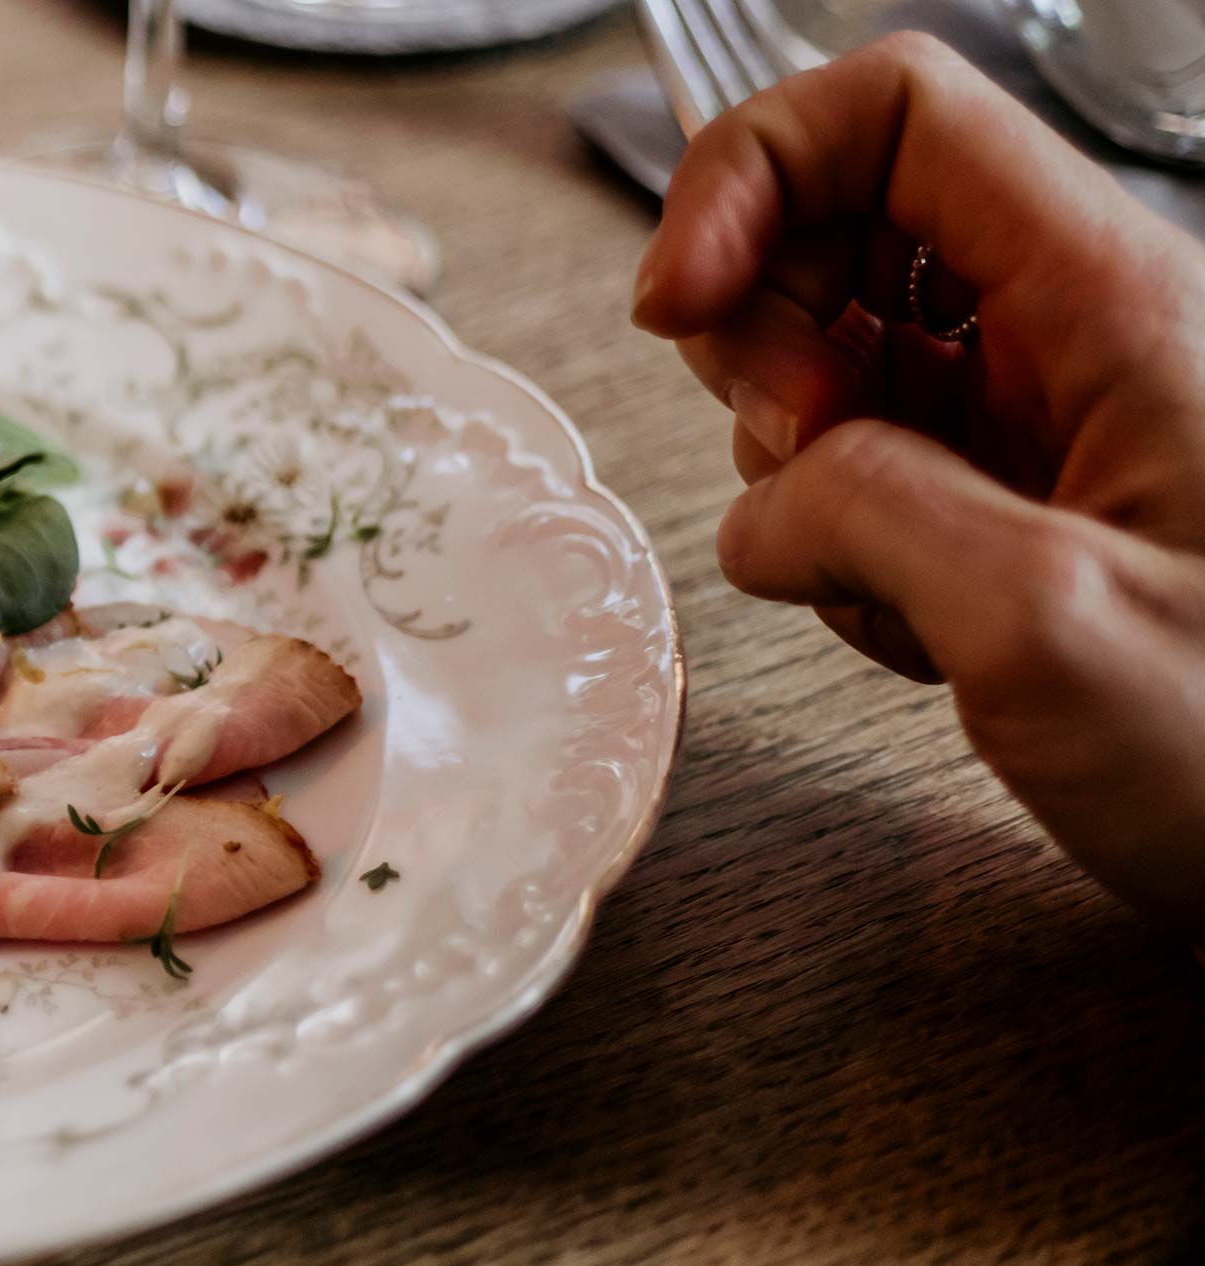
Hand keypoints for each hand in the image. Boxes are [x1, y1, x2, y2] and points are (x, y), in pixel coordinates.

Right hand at [633, 35, 1204, 922]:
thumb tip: (769, 506)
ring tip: (869, 570)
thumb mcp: (1046, 631)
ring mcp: (1060, 417)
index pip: (895, 109)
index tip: (678, 303)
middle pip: (849, 216)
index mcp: (1113, 300)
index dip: (750, 173)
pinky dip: (845, 538)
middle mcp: (1090, 330)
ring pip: (848, 347)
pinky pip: (879, 467)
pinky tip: (912, 621)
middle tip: (791, 458)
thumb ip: (865, 517)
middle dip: (760, 330)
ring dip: (799, 458)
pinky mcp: (1037, 500)